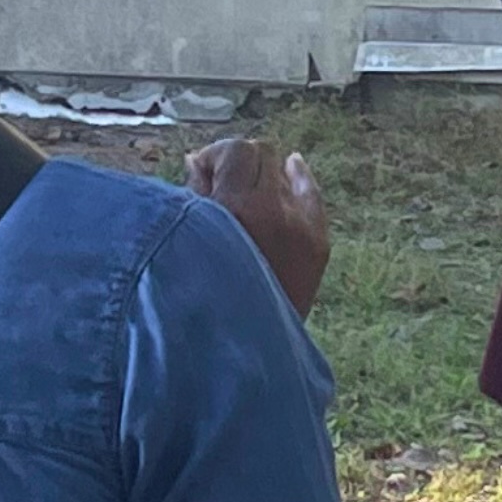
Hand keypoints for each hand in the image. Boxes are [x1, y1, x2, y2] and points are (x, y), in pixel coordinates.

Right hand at [182, 137, 331, 319]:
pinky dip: (298, 181)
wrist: (241, 351)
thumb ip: (192, 194)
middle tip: (221, 188)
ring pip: (286, 172)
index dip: (215, 157)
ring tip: (247, 197)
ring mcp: (302, 228)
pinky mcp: (319, 245)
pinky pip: (312, 193)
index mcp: (234, 209)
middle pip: (262, 154)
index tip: (201, 176)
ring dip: (264, 178)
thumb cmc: (197, 299)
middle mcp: (274, 212)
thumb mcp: (181, 241)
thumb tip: (197, 159)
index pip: (235, 150)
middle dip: (238, 165)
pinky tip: (290, 169)